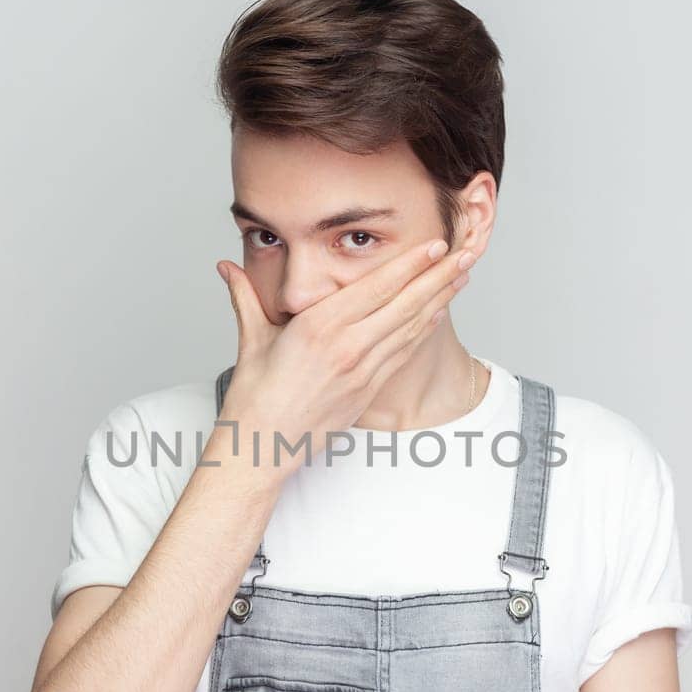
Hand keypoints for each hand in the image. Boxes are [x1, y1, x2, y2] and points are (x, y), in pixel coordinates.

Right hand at [214, 236, 475, 479]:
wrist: (263, 446)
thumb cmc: (254, 395)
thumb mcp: (251, 339)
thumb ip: (244, 297)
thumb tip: (225, 266)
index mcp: (318, 327)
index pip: (376, 288)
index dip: (410, 264)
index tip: (434, 244)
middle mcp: (346, 347)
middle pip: (404, 304)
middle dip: (438, 276)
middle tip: (466, 253)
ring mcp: (361, 371)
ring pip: (410, 328)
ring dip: (439, 299)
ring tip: (462, 276)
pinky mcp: (367, 390)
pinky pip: (402, 353)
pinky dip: (423, 330)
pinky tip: (437, 312)